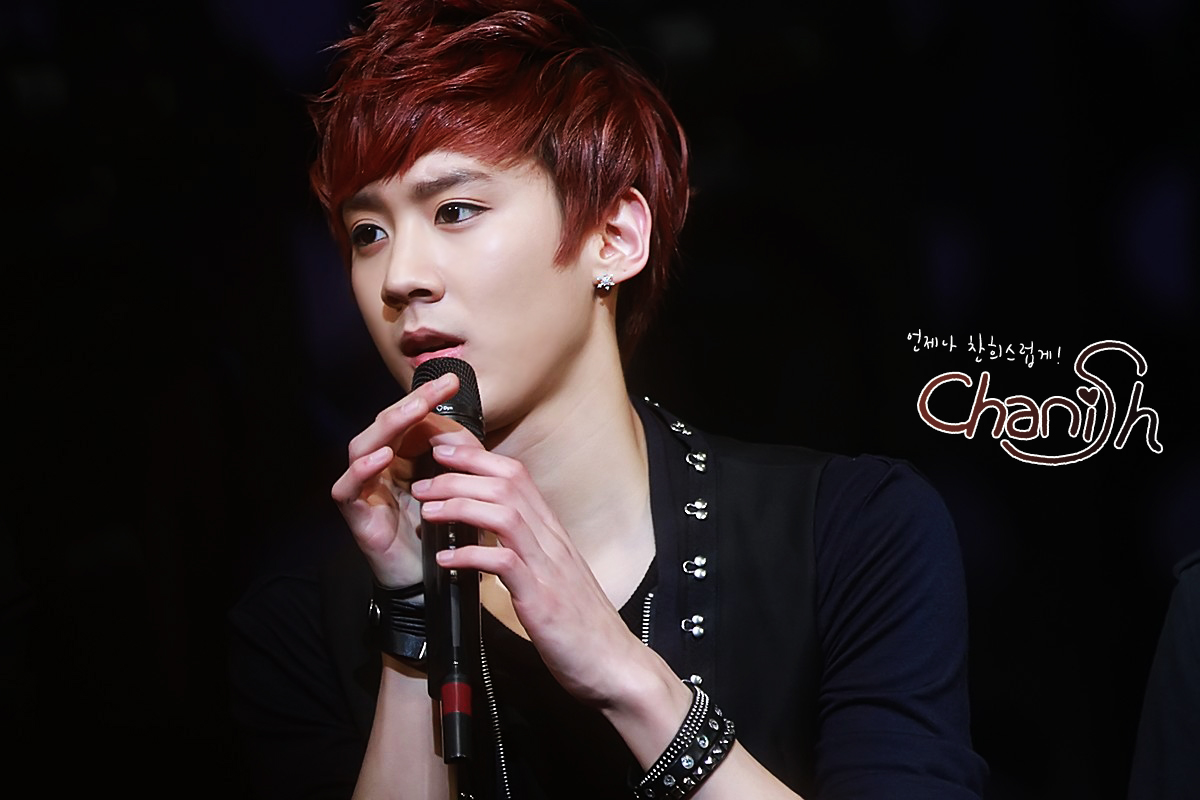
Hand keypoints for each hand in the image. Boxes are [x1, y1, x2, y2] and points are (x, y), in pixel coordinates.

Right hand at [330, 373, 481, 587]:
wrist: (429, 579)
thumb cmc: (439, 531)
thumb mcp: (454, 488)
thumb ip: (456, 460)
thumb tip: (465, 430)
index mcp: (400, 458)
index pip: (408, 419)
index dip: (427, 398)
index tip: (454, 379)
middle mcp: (377, 468)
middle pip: (385, 425)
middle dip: (412, 403)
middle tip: (437, 387)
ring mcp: (363, 489)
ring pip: (362, 447)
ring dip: (388, 427)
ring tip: (412, 411)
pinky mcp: (354, 514)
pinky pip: (349, 486)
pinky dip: (363, 469)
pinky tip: (382, 456)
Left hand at [410, 442, 664, 706]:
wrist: (615, 664)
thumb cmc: (580, 623)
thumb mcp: (553, 574)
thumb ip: (528, 547)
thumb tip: (493, 530)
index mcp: (552, 532)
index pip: (517, 474)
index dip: (477, 456)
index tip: (443, 449)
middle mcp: (552, 540)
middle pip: (507, 484)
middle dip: (460, 474)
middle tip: (423, 480)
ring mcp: (549, 567)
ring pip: (505, 514)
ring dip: (461, 505)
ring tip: (427, 510)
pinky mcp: (542, 598)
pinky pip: (504, 564)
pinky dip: (472, 555)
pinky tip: (446, 560)